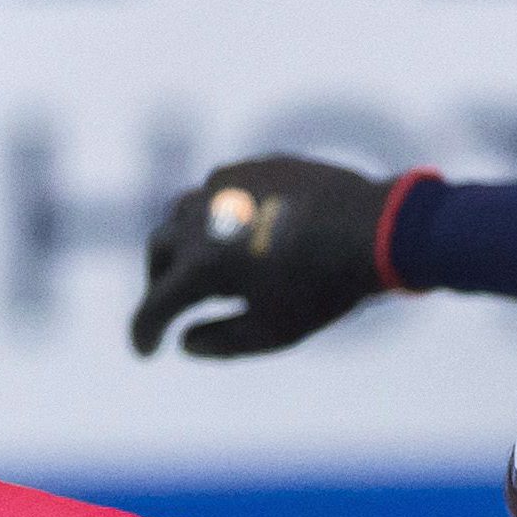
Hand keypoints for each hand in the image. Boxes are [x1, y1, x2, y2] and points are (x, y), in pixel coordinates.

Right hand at [128, 155, 411, 360]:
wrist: (372, 227)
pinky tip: (233, 229)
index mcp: (200, 267)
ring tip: (199, 264)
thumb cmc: (324, 288)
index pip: (155, 304)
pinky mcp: (250, 167)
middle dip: (157, 281)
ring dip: (180, 242)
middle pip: (158, 251)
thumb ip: (221, 341)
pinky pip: (216, 189)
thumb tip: (185, 342)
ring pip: (181, 213)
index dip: (144, 331)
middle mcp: (200, 220)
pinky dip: (213, 214)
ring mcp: (224, 186)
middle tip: (168, 303)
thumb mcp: (273, 331)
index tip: (145, 349)